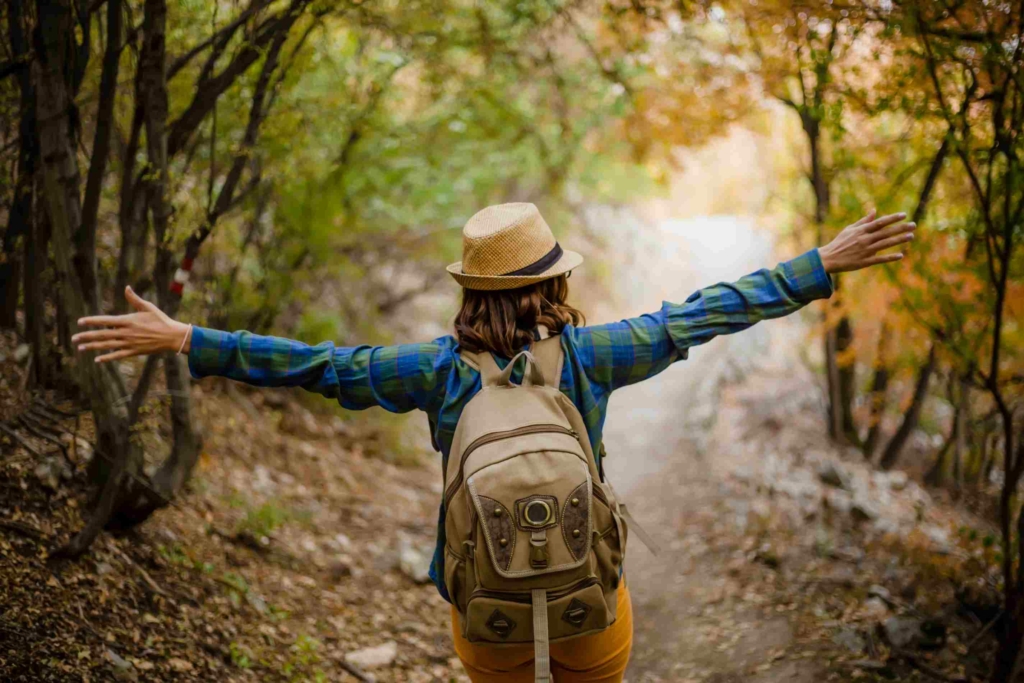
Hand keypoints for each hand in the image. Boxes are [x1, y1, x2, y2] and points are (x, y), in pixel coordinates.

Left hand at [72, 286, 190, 362]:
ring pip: (107, 346)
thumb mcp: (148, 307)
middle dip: (86, 336)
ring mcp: (129, 343)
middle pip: (102, 334)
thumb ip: (134, 299)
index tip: (80, 322)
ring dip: (92, 347)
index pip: (105, 321)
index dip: (91, 321)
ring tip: (80, 348)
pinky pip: (117, 355)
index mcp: (128, 320)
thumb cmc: (161, 320)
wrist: (172, 336)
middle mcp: (126, 333)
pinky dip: (107, 358)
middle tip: (74, 338)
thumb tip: (126, 288)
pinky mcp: (134, 351)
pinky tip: (97, 360)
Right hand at [818, 210, 916, 273]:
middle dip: (900, 228)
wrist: (829, 258)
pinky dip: (890, 257)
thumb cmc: (839, 242)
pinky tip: (900, 255)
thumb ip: (864, 221)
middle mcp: (864, 239)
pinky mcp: (864, 262)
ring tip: (911, 236)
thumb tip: (874, 211)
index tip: (904, 215)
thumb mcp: (850, 229)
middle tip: (914, 225)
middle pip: (886, 232)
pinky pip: (880, 259)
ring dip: (899, 240)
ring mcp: (865, 251)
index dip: (892, 218)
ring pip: (885, 244)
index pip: (880, 222)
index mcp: (861, 230)